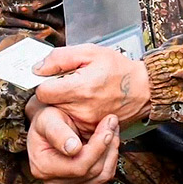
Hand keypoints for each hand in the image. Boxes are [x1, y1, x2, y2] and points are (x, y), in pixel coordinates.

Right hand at [23, 108, 120, 183]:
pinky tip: (108, 142)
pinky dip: (110, 158)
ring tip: (112, 131)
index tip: (108, 124)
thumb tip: (73, 148)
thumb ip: (57, 132)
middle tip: (112, 123)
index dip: (98, 146)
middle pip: (93, 171)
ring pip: (102, 176)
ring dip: (112, 152)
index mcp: (43, 168)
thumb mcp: (47, 119)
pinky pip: (104, 176)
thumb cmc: (46, 121)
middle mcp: (55, 182)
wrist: (47, 128)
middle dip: (107, 146)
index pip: (79, 165)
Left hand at [28, 44, 151, 134]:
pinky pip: (72, 123)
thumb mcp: (90, 52)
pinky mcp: (92, 130)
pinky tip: (85, 104)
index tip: (53, 79)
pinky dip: (74, 114)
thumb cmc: (119, 70)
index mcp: (79, 89)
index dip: (45, 83)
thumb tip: (38, 68)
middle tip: (68, 85)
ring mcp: (87, 123)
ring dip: (63, 105)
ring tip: (79, 95)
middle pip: (49, 105)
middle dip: (54, 94)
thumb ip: (60, 58)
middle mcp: (81, 110)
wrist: (144, 89)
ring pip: (59, 115)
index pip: (42, 93)